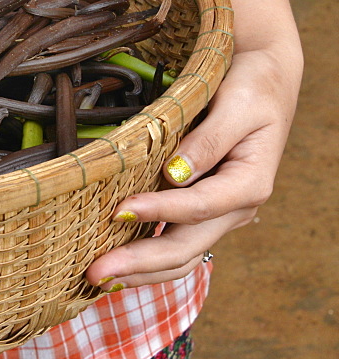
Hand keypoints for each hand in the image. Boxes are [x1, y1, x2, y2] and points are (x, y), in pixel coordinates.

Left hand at [85, 0, 302, 290]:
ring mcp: (218, 214)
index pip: (198, 207)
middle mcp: (236, 208)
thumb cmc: (250, 88)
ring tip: (97, 278)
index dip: (158, 212)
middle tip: (95, 272)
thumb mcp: (236, 105)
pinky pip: (175, 243)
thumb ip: (208, 140)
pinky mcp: (201, 212)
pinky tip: (116, 265)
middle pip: (186, 246)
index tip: (118, 213)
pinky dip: (146, 259)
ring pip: (180, 255)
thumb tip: (175, 174)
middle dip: (139, 262)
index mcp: (249, 183)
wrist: (263, 80)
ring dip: (140, 271)